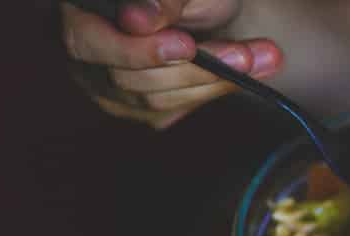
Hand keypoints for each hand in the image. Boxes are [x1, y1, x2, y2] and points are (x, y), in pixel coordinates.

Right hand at [61, 0, 283, 128]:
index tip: (186, 46)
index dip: (140, 51)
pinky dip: (216, 90)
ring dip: (218, 81)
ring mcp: (109, 85)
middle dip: (200, 68)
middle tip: (248, 54)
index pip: (90, 42)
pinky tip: (251, 73)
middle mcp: (86, 51)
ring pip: (158, 101)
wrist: (209, 7)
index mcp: (83, 12)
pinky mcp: (140, 107)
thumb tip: (139, 20)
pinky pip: (175, 110)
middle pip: (132, 79)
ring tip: (266, 57)